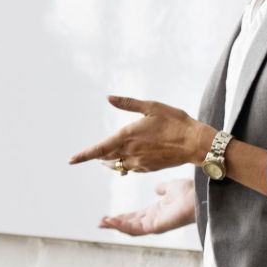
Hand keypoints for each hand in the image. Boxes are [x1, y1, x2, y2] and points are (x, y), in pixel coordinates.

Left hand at [69, 95, 214, 174]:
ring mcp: (139, 162)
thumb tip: (109, 98)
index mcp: (128, 136)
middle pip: (106, 158)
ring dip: (109, 162)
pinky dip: (124, 165)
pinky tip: (127, 160)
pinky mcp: (148, 168)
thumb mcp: (152, 107)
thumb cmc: (175, 122)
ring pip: (117, 166)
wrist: (195, 143)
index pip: (99, 149)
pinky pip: (130, 168)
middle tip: (89, 156)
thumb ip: (128, 104)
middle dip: (97, 157)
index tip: (71, 160)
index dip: (83, 155)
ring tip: (105, 158)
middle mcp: (130, 152)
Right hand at [99, 183, 196, 237]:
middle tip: (101, 222)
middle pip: (130, 224)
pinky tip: (112, 221)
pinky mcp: (155, 227)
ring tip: (102, 223)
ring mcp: (154, 225)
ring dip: (116, 226)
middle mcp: (154, 220)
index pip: (135, 217)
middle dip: (115, 224)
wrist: (198, 196)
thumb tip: (156, 188)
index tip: (109, 216)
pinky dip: (122, 226)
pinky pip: (135, 229)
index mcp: (156, 212)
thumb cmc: (189, 192)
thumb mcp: (171, 188)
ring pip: (131, 229)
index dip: (122, 217)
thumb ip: (163, 188)